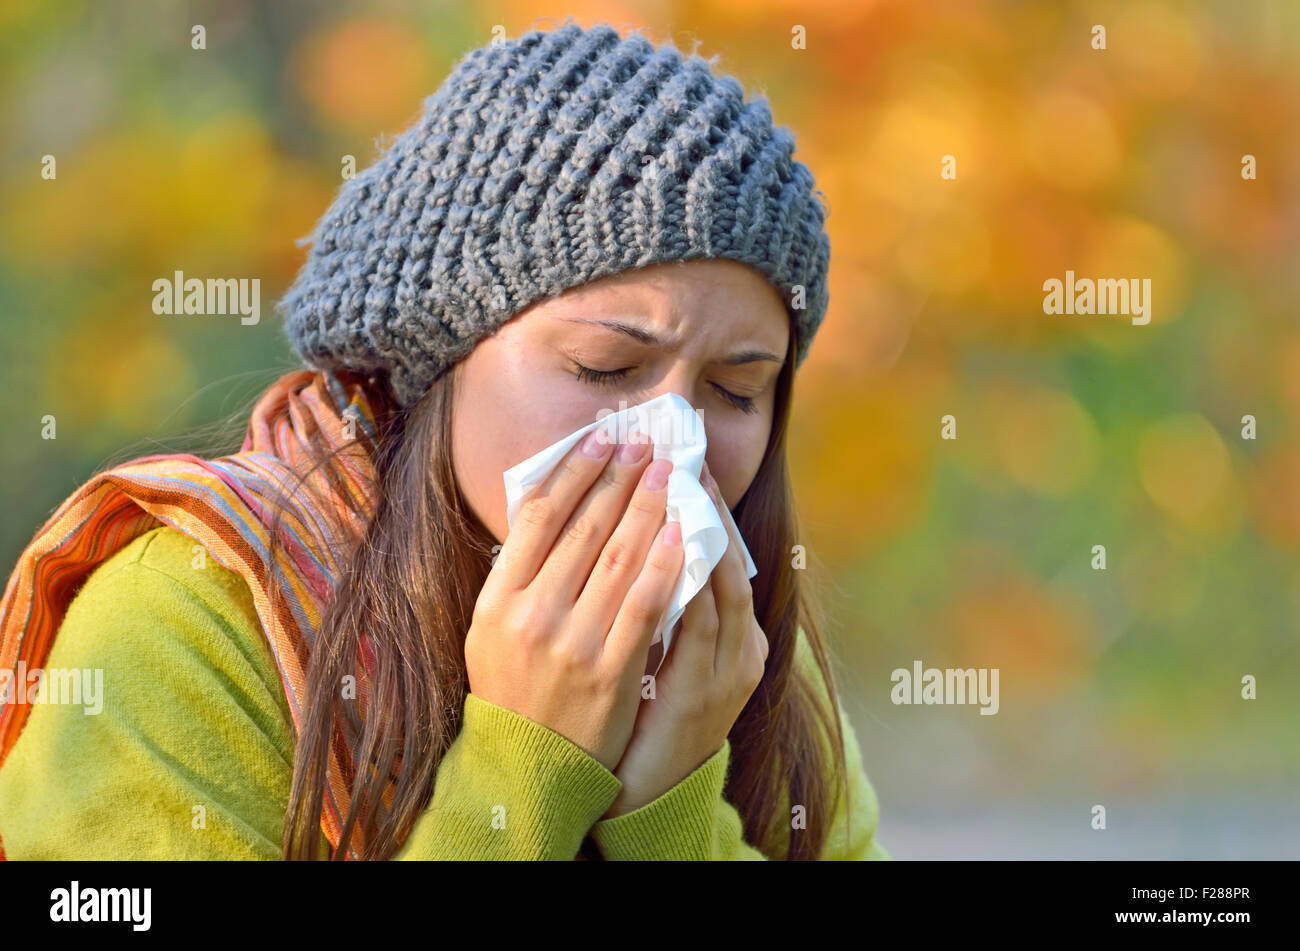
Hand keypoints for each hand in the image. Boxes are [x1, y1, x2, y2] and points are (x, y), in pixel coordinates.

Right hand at [464, 429, 684, 770]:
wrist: (528, 767)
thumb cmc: (512, 691)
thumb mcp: (490, 631)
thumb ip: (516, 577)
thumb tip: (551, 510)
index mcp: (497, 600)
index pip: (539, 517)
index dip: (574, 472)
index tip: (602, 440)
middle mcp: (530, 615)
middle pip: (582, 528)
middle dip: (619, 479)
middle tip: (646, 444)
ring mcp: (571, 643)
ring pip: (617, 558)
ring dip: (647, 508)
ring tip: (669, 475)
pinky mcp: (610, 670)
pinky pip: (644, 604)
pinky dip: (665, 564)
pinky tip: (684, 533)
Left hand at [601, 460, 768, 817]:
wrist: (648, 791)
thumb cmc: (649, 716)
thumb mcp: (666, 652)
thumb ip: (664, 604)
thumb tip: (642, 541)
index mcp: (739, 638)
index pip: (727, 558)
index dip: (707, 510)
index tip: (686, 465)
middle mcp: (744, 650)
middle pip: (730, 561)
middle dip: (702, 508)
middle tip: (678, 457)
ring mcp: (729, 672)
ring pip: (719, 585)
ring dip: (693, 532)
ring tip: (669, 485)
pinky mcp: (702, 692)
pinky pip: (695, 623)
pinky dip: (685, 580)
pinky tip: (667, 547)